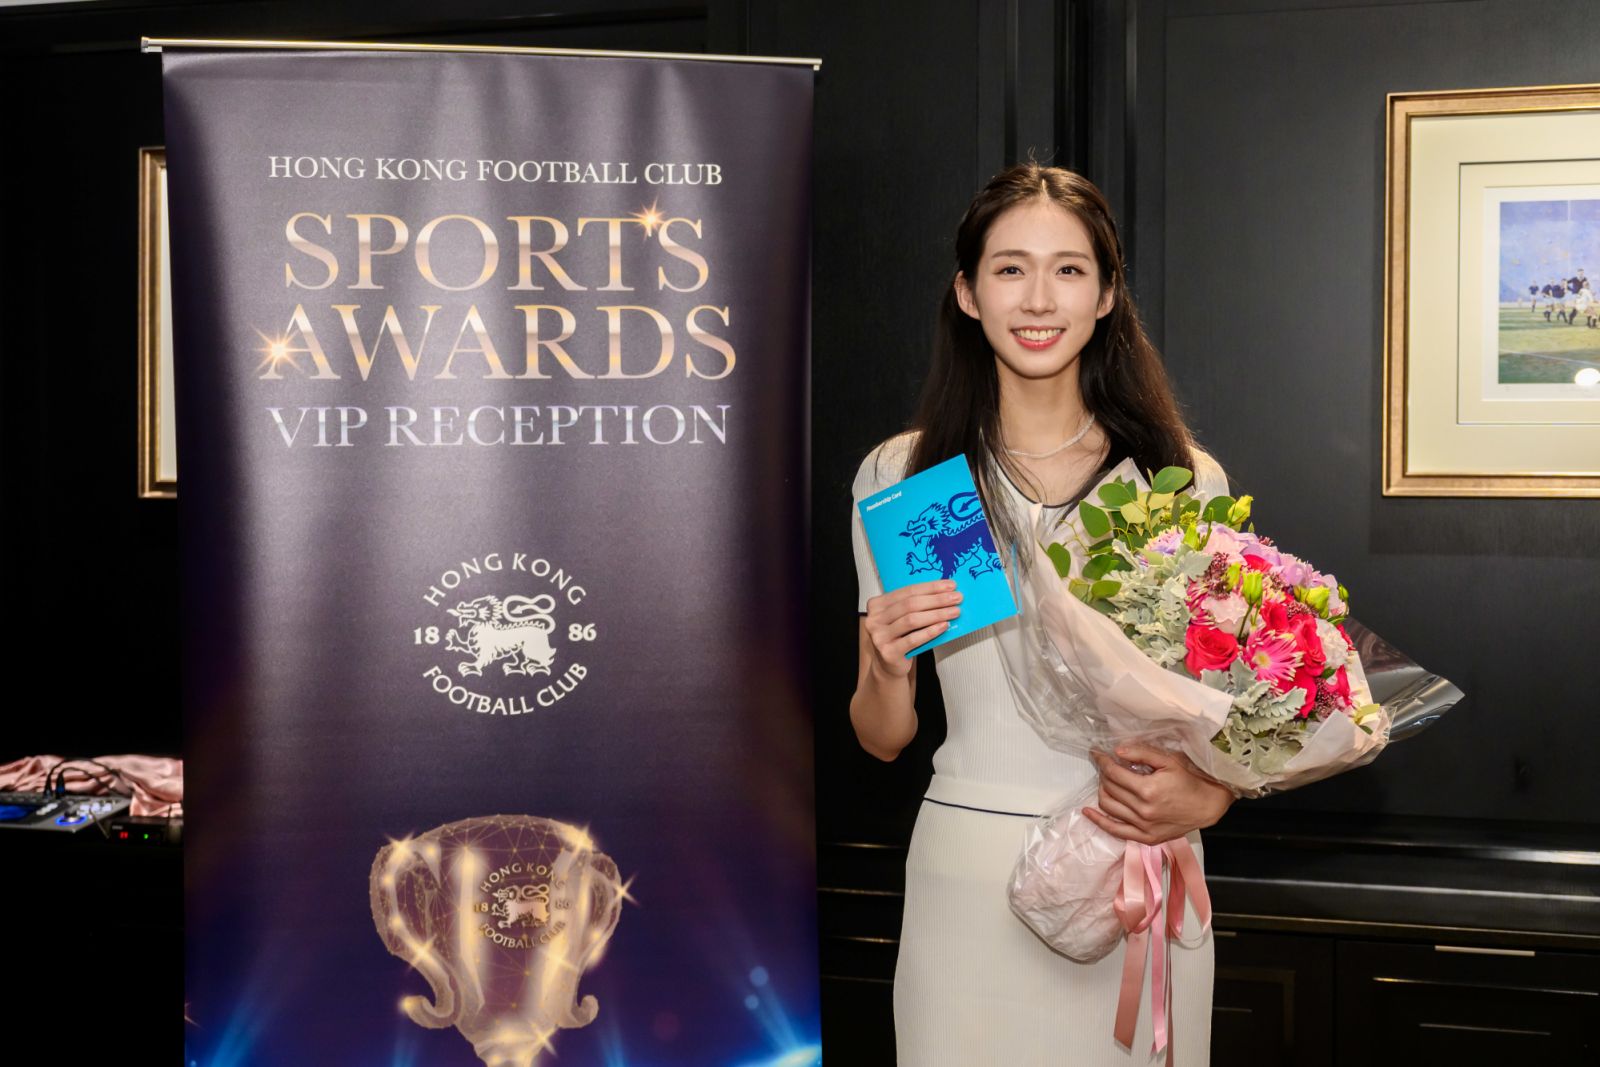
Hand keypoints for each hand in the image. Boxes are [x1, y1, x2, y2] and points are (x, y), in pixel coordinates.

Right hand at [861, 579, 962, 678]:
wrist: (888, 664)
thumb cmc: (898, 637)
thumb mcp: (902, 617)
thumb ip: (916, 606)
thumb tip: (945, 593)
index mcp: (877, 604)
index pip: (908, 591)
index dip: (931, 587)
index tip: (950, 586)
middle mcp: (874, 619)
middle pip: (910, 604)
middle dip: (937, 599)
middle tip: (956, 598)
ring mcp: (879, 636)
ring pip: (912, 620)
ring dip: (937, 614)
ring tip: (954, 612)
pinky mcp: (888, 652)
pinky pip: (913, 639)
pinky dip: (931, 631)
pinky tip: (944, 626)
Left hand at [1083, 743, 1233, 844]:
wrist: (1206, 806)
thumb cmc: (1189, 781)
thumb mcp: (1169, 761)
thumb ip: (1142, 753)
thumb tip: (1117, 750)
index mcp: (1147, 789)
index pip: (1113, 773)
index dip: (1102, 761)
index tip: (1097, 754)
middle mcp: (1143, 810)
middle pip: (1109, 788)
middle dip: (1103, 774)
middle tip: (1106, 766)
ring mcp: (1143, 826)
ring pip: (1108, 807)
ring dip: (1102, 792)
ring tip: (1105, 782)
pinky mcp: (1145, 838)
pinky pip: (1115, 831)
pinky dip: (1099, 821)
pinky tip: (1088, 812)